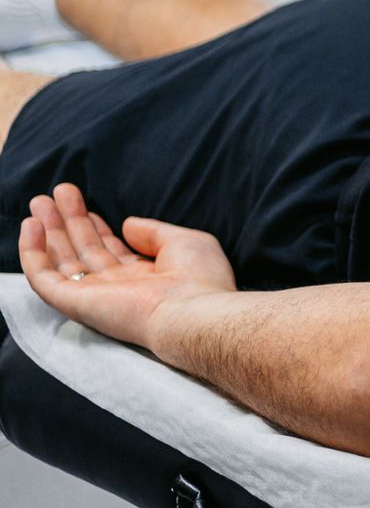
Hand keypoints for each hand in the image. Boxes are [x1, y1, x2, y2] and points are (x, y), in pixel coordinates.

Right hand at [19, 184, 235, 348]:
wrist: (194, 312)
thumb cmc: (199, 279)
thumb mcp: (184, 242)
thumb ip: (154, 231)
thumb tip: (128, 224)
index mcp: (143, 277)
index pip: (109, 249)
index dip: (93, 225)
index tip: (80, 202)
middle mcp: (116, 288)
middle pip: (82, 251)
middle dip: (67, 222)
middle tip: (54, 194)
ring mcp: (94, 296)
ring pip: (61, 261)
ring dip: (48, 231)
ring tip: (39, 201)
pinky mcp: (76, 303)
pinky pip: (43, 278)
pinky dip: (33, 253)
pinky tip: (31, 226)